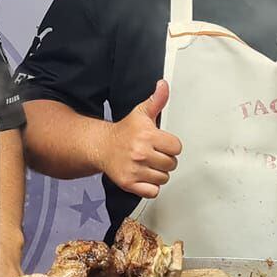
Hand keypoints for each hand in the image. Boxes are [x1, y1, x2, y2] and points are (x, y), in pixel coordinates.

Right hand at [102, 81, 182, 198]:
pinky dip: (150, 187)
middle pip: (171, 164)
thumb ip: (157, 100)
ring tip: (147, 164)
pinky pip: (153, 191)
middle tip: (152, 154)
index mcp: (147, 135)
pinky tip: (143, 176)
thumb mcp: (141, 113)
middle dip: (164, 159)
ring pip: (163, 178)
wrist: (101, 146)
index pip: (176, 147)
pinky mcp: (129, 183)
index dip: (170, 145)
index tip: (160, 143)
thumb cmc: (124, 132)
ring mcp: (135, 170)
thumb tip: (163, 85)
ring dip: (157, 173)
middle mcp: (140, 153)